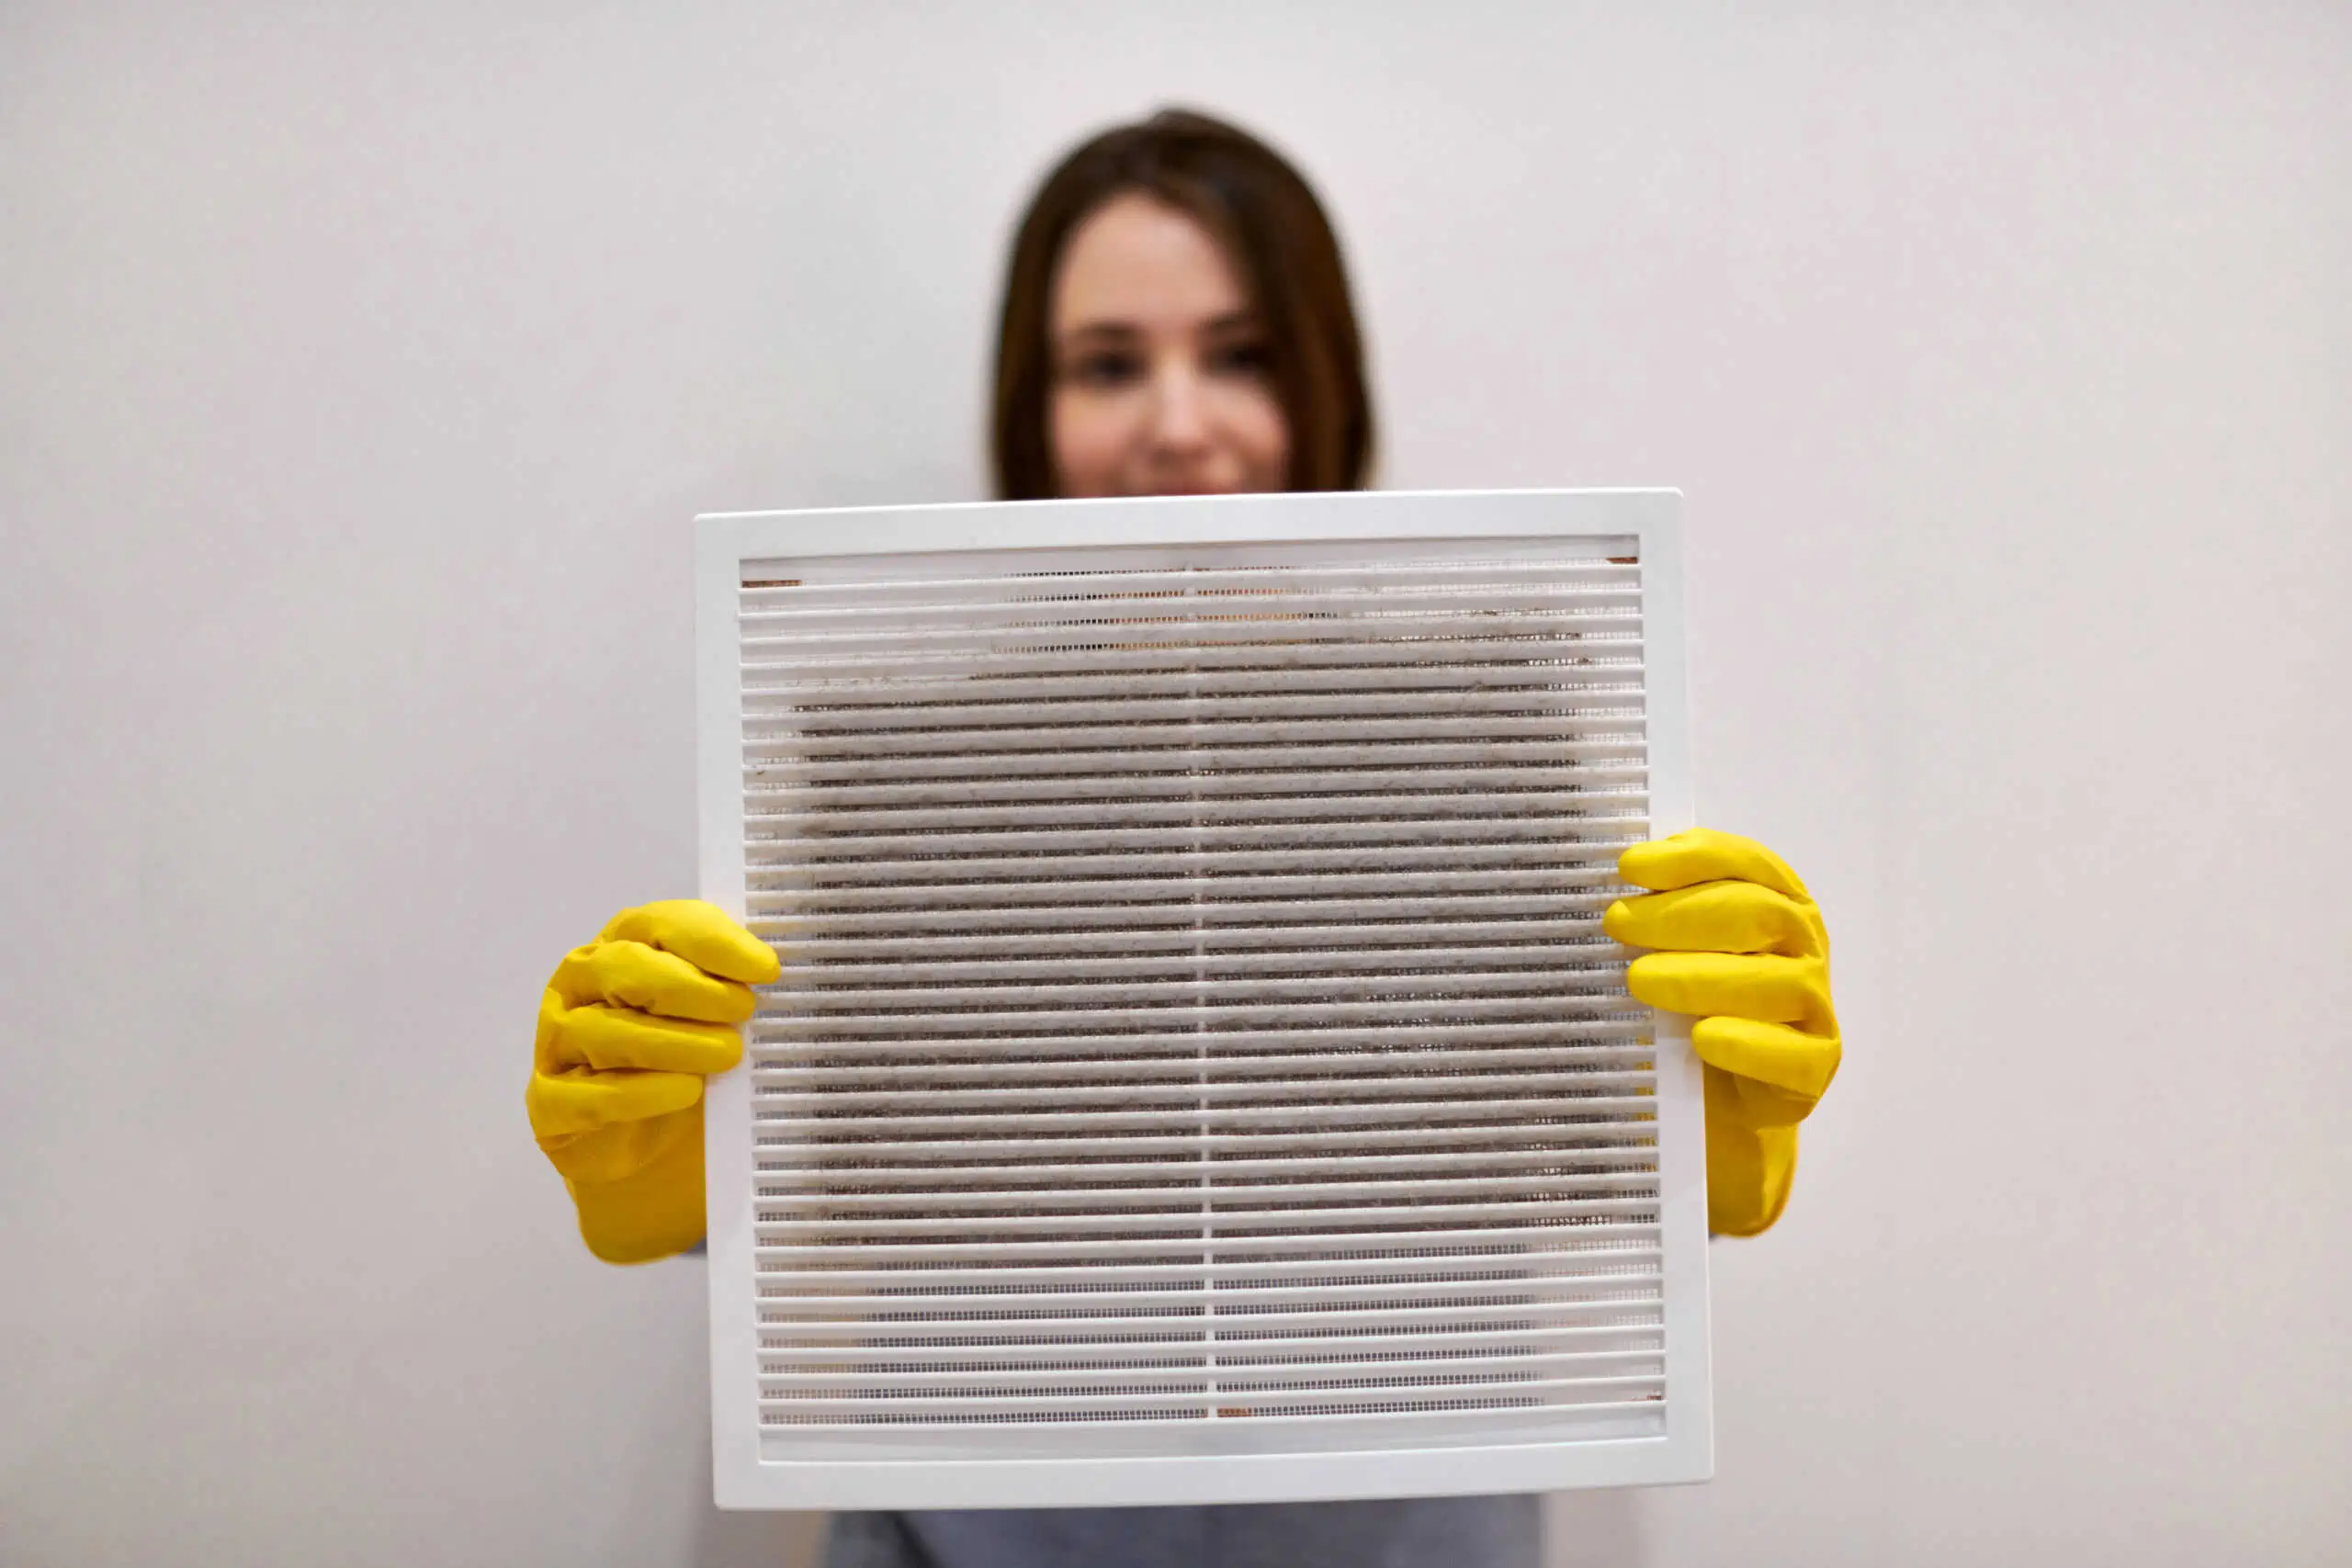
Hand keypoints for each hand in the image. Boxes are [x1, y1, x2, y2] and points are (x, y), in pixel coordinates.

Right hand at [525, 901, 779, 1262]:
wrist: (647, 1145)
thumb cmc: (681, 1059)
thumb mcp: (709, 1015)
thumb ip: (731, 985)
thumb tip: (776, 971)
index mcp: (621, 944)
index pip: (661, 924)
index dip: (715, 943)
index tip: (766, 968)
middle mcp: (580, 984)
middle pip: (626, 968)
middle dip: (692, 989)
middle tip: (744, 1012)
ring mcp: (557, 1042)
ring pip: (605, 1030)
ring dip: (674, 1042)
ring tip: (727, 1055)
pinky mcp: (550, 1102)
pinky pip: (590, 1094)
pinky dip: (643, 1093)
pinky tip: (686, 1092)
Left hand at [1603, 829, 1840, 1235]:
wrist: (1710, 1112)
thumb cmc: (1684, 1016)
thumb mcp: (1666, 957)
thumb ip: (1653, 918)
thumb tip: (1607, 887)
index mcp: (1776, 904)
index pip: (1746, 863)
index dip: (1690, 857)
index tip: (1628, 867)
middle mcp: (1803, 950)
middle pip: (1759, 912)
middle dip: (1682, 912)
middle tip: (1618, 923)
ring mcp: (1814, 1010)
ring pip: (1777, 981)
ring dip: (1702, 975)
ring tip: (1639, 979)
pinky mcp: (1812, 1070)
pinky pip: (1791, 1055)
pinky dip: (1746, 1042)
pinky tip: (1701, 1038)